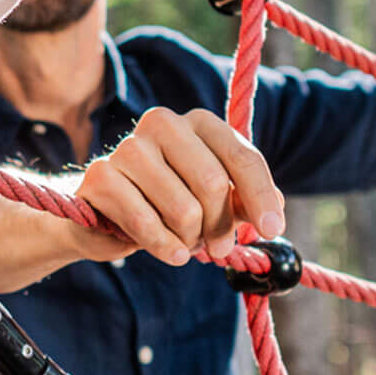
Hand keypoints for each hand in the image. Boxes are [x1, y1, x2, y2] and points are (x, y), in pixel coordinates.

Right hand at [76, 108, 286, 265]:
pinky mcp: (101, 176)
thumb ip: (240, 200)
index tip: (273, 229)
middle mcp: (162, 123)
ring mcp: (128, 147)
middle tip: (217, 247)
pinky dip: (165, 247)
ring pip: (184, 210)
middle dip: (220, 226)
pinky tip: (171, 252)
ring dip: (190, 239)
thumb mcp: (211, 199)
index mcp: (197, 122)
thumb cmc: (165, 201)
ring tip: (183, 240)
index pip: (241, 156)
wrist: (104, 210)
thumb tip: (274, 211)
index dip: (261, 195)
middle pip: (213, 184)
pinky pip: (147, 223)